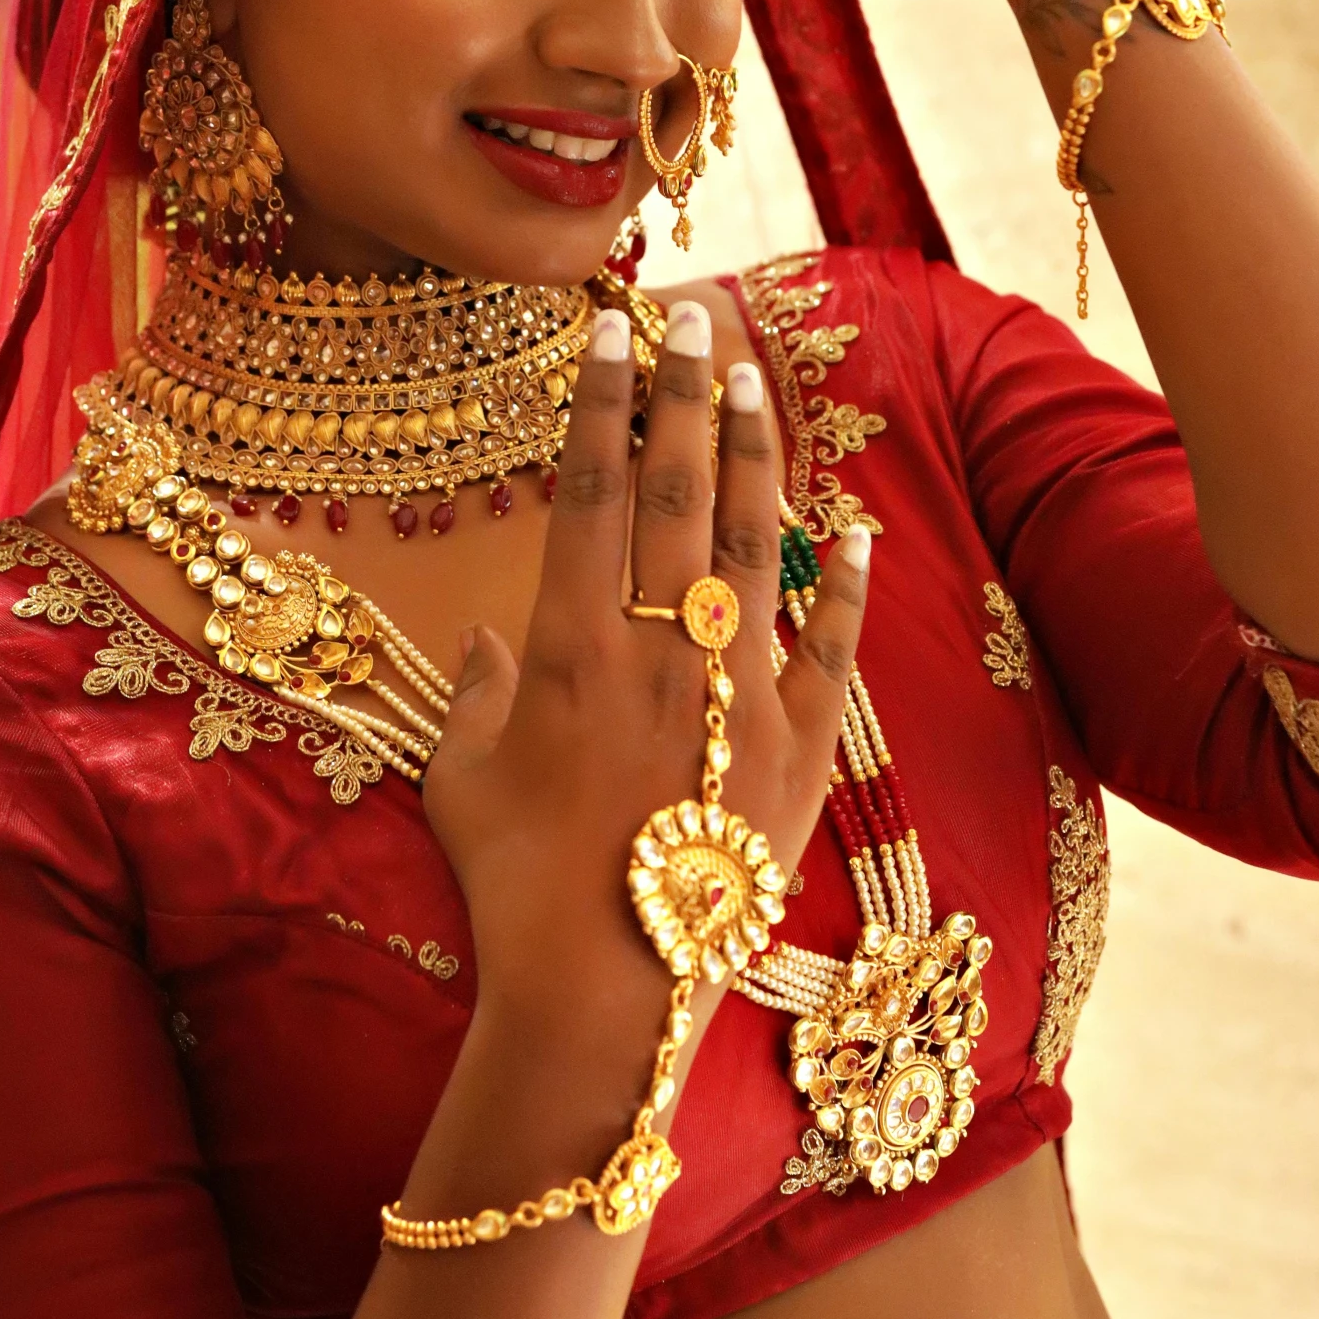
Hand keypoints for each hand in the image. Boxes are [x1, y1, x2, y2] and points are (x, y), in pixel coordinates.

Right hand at [423, 301, 868, 1042]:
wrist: (604, 997)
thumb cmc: (515, 889)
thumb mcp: (461, 780)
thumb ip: (474, 694)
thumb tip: (484, 636)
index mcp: (573, 645)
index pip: (587, 488)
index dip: (597, 402)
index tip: (607, 332)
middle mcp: (661, 649)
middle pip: (676, 492)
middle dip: (681, 396)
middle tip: (689, 322)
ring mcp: (739, 695)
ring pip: (755, 545)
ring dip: (755, 455)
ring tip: (753, 384)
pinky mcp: (801, 750)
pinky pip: (832, 648)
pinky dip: (846, 584)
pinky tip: (857, 525)